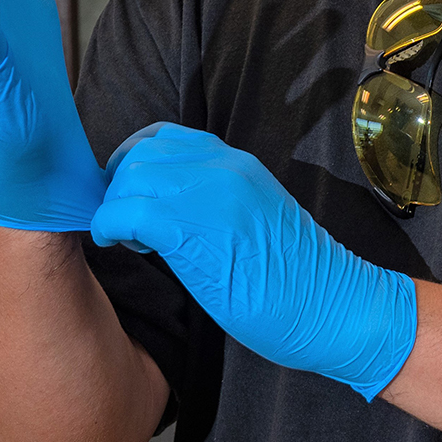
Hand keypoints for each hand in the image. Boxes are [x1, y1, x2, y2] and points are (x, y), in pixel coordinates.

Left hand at [91, 123, 417, 399]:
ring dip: (115, 206)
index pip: (165, 137)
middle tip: (124, 222)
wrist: (333, 304)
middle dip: (119, 186)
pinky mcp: (193, 230)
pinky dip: (109, 227)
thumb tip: (168, 206)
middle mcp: (222, 167)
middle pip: (141, 152)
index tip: (132, 195)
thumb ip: (216, 198)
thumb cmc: (297, 278)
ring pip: (130, 176)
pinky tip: (119, 246)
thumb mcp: (256, 217)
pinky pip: (125, 212)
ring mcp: (208, 194)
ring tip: (127, 238)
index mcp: (237, 163)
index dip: (135, 163)